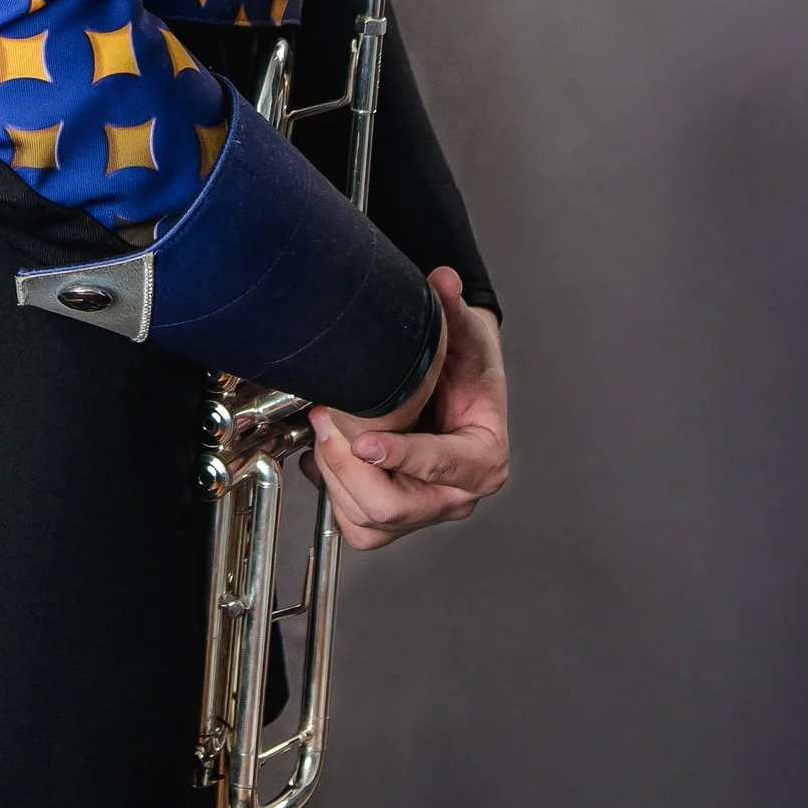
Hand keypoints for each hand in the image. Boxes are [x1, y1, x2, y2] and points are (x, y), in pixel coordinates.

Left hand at [305, 270, 508, 552]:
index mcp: (482, 458)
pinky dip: (334, 493)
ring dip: (335, 476)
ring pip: (368, 522)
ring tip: (325, 429)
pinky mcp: (395, 516)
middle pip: (394, 506)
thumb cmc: (464, 366)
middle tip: (326, 418)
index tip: (366, 440)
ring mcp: (423, 509)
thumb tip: (445, 281)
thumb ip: (453, 308)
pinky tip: (328, 454)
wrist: (453, 382)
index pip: (443, 465)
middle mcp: (455, 494)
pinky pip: (356, 526)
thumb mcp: (463, 334)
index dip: (402, 455)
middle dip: (349, 465)